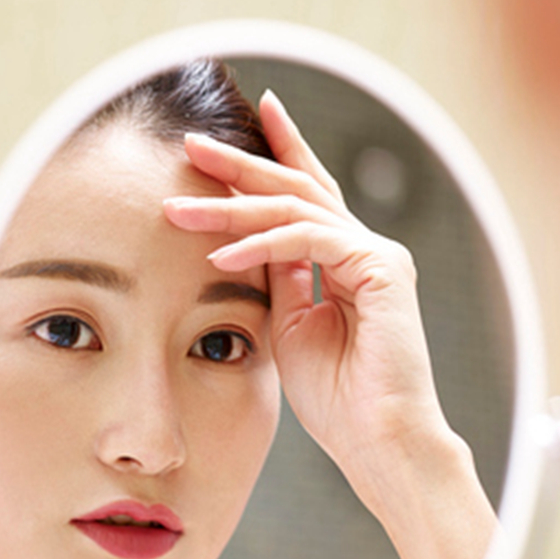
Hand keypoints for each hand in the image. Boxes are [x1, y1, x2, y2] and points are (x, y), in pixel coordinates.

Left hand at [165, 92, 497, 558]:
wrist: (380, 442)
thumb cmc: (338, 401)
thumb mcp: (291, 329)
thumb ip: (277, 282)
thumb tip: (243, 244)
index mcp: (346, 261)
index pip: (306, 196)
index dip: (278, 153)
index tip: (249, 117)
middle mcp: (366, 248)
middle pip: (297, 188)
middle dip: (241, 165)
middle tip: (190, 143)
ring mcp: (376, 255)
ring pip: (295, 210)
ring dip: (231, 207)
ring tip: (178, 209)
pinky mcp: (380, 270)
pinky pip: (308, 242)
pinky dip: (260, 245)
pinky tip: (221, 254)